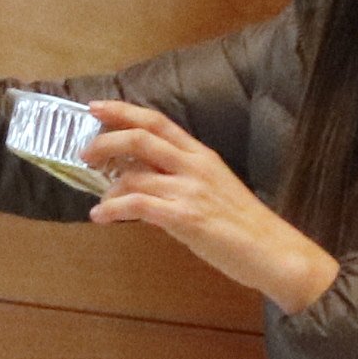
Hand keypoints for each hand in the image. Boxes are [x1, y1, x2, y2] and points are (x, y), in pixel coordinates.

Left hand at [83, 101, 338, 311]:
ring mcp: (190, 191)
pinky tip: (100, 217)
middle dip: (105, 141)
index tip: (96, 108)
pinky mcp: (185, 218)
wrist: (273, 250)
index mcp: (202, 155)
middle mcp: (195, 166)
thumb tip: (143, 180)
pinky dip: (112, 209)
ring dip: (108, 188)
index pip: (157, 121)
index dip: (123, 111)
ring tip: (101, 203)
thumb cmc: (243, 224)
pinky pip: (137, 206)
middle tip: (84, 152)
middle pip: (141, 138)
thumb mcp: (215, 187)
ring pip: (135, 175)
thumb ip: (182, 178)